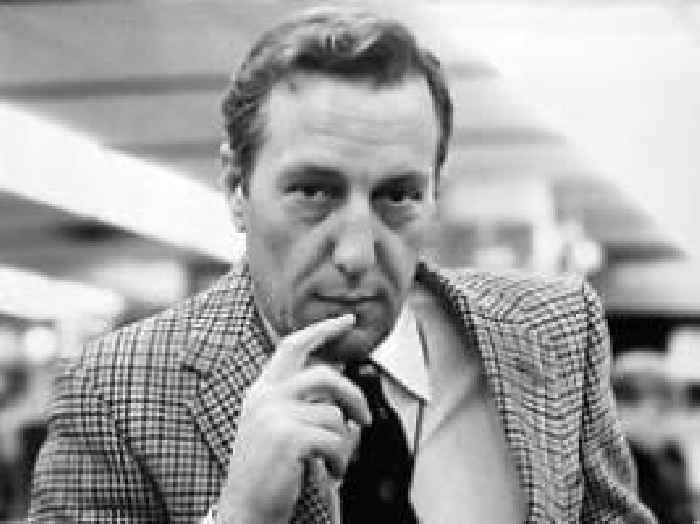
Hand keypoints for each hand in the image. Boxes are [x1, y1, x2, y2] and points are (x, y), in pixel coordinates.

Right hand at [216, 314, 371, 523]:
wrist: (244, 510)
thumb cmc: (266, 473)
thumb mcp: (275, 429)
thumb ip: (300, 406)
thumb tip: (343, 398)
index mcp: (261, 392)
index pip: (292, 347)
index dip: (321, 330)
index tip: (346, 320)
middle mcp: (265, 398)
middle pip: (325, 375)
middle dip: (353, 395)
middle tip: (364, 418)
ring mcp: (275, 416)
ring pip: (334, 414)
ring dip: (344, 443)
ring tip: (333, 461)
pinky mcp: (289, 437)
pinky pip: (335, 440)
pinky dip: (340, 459)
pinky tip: (330, 472)